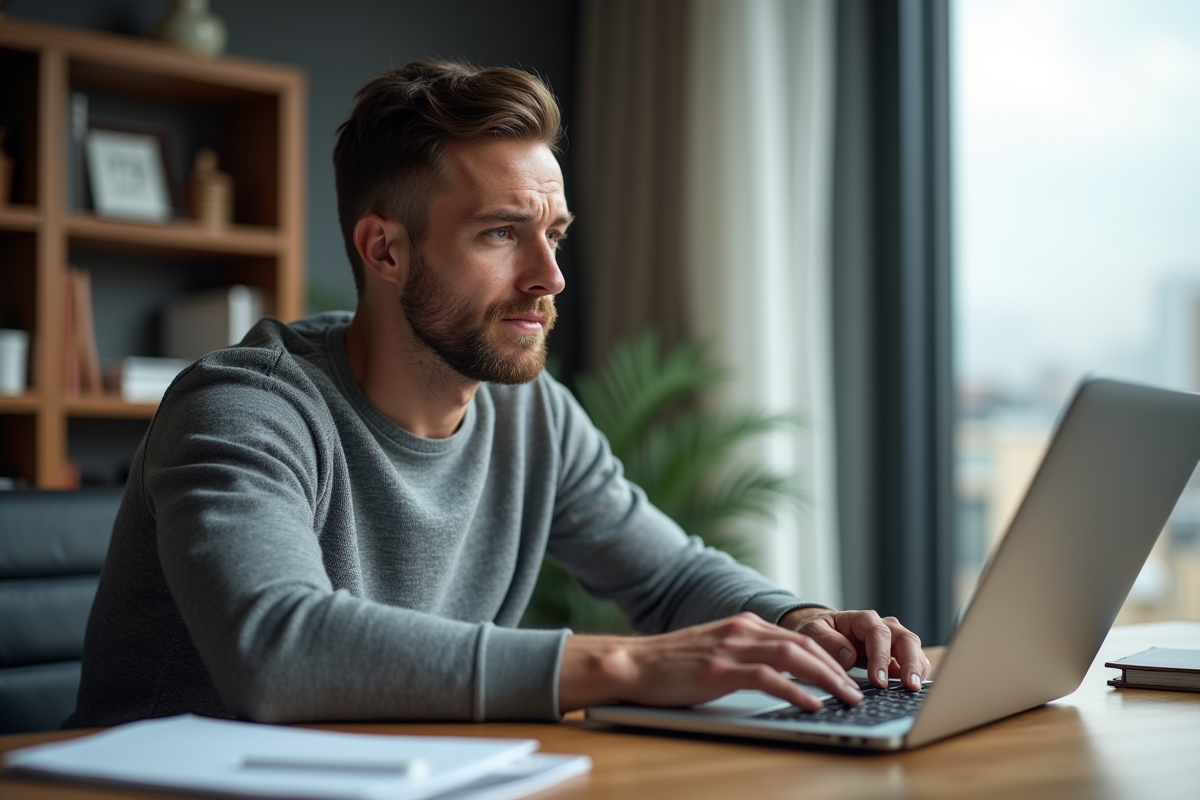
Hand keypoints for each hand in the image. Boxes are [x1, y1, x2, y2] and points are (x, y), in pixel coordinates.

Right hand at [558, 612, 864, 712]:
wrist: (633, 663)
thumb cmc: (672, 665)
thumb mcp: (716, 651)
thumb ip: (746, 655)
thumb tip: (781, 676)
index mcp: (744, 625)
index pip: (798, 638)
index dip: (828, 657)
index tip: (849, 676)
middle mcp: (742, 630)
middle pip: (803, 644)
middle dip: (836, 668)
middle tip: (858, 690)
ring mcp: (730, 648)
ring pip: (792, 657)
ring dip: (825, 678)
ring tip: (846, 697)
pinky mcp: (719, 669)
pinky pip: (767, 678)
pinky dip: (794, 690)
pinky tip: (811, 703)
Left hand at [778, 607, 929, 691]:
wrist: (824, 630)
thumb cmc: (820, 630)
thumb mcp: (813, 631)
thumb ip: (828, 641)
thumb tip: (848, 657)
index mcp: (862, 619)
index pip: (878, 634)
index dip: (880, 656)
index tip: (878, 679)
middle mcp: (883, 626)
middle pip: (905, 639)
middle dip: (910, 662)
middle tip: (909, 686)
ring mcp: (893, 639)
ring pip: (914, 649)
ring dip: (917, 669)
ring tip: (914, 690)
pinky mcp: (897, 654)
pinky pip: (913, 661)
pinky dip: (916, 674)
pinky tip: (912, 689)